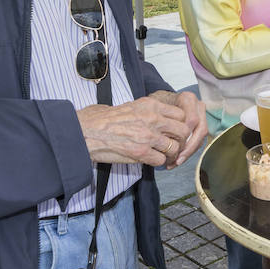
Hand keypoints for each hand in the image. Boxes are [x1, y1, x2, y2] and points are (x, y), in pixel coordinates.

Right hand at [78, 90, 205, 167]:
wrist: (86, 131)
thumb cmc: (103, 119)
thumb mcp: (130, 105)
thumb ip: (148, 110)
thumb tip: (160, 116)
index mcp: (151, 105)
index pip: (181, 114)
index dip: (180, 125)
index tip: (175, 132)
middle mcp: (153, 119)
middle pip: (183, 131)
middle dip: (181, 141)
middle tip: (174, 146)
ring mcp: (148, 136)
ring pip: (174, 147)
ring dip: (171, 154)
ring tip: (164, 156)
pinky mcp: (141, 152)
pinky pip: (161, 160)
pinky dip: (158, 163)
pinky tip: (151, 160)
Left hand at [154, 90, 207, 166]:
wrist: (160, 103)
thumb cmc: (156, 106)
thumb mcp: (155, 108)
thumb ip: (161, 118)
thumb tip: (164, 140)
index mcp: (188, 99)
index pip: (191, 120)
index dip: (184, 135)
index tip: (173, 147)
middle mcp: (198, 106)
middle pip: (200, 130)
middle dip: (189, 148)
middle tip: (177, 159)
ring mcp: (201, 116)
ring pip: (201, 137)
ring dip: (189, 152)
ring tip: (175, 162)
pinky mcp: (201, 126)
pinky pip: (199, 141)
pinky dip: (189, 151)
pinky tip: (178, 160)